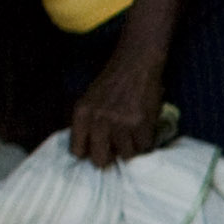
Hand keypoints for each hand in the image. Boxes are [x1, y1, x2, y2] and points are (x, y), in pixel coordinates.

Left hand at [68, 47, 168, 166]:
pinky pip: (144, 147)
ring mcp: (121, 124)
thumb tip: (88, 151)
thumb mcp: (89, 99)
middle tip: (116, 150)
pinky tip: (144, 131)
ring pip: (125, 155)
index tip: (96, 150)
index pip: (78, 151)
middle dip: (109, 158)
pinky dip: (146, 142)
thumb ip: (86, 123)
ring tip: (133, 136)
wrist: (135, 64)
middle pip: (100, 160)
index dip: (88, 153)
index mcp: (82, 114)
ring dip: (130, 148)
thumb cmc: (112, 82)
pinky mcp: (141, 124)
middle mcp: (99, 121)